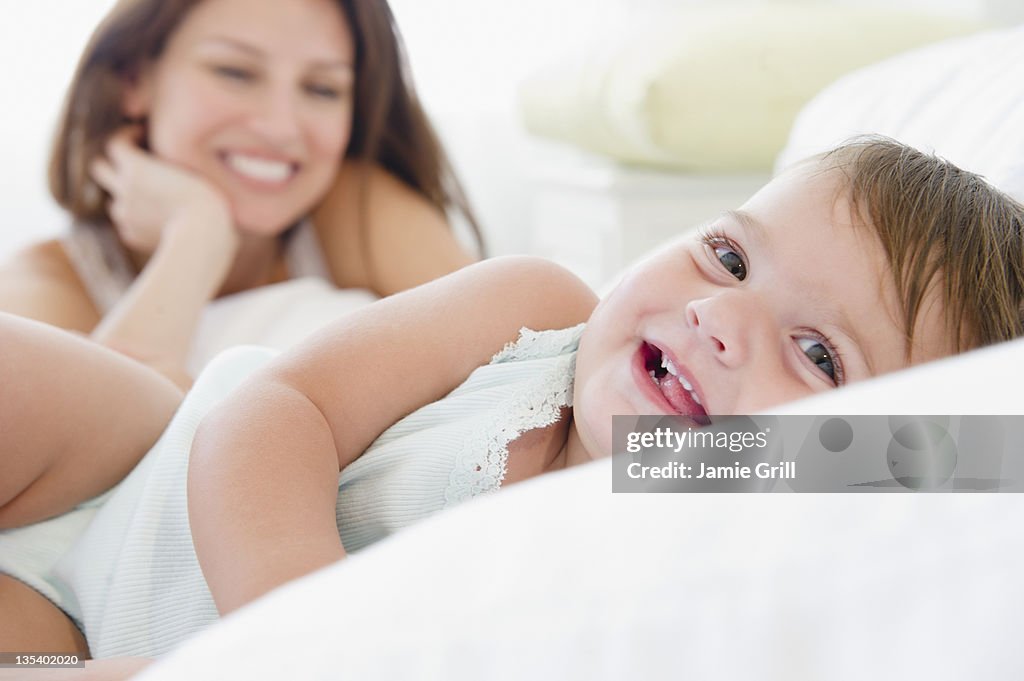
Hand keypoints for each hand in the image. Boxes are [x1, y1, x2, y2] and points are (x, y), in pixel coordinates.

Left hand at [90, 127, 233, 253]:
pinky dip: (138, 219)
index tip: (141, 135)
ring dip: (129, 195)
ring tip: (154, 197)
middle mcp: (124, 189)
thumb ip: (169, 160)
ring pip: (115, 200)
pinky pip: (127, 224)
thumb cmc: (210, 200)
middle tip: (133, 163)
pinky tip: (161, 220)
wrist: (204, 239)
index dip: (128, 136)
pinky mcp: (131, 236)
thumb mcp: (194, 170)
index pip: (116, 143)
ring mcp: (124, 215)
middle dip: (113, 162)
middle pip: (99, 167)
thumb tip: (165, 157)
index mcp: (136, 168)